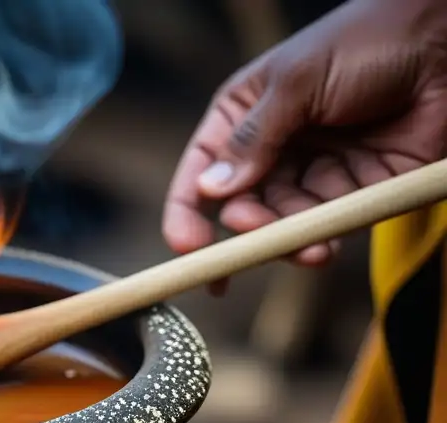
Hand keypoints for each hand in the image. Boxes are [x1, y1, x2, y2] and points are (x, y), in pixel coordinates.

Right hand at [162, 0, 446, 283]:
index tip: (185, 245)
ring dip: (289, 240)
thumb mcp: (297, 81)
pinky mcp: (356, 191)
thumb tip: (211, 189)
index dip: (187, 210)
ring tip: (306, 249)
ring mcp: (316, 170)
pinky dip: (323, 239)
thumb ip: (253, 138)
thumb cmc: (369, 40)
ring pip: (285, 222)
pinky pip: (329, 224)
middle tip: (254, 233)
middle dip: (247, 226)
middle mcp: (275, 147)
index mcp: (247, 115)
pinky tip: (323, 248)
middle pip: (242, 204)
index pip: (202, 168)